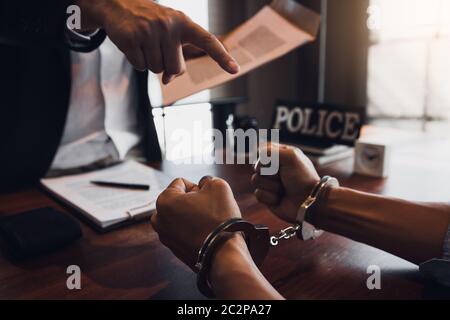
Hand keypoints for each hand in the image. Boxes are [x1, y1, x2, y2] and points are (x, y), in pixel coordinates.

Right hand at [76, 0, 238, 83]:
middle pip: (176, 68)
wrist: (118, 4)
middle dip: (166, 66)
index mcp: (184, 23)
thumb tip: (168, 80)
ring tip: (144, 44)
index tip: (236, 69)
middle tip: (157, 48)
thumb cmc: (151, 24)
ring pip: (157, 70)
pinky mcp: (131, 38)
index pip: (207, 41)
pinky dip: (137, 61)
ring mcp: (149, 31)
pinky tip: (133, 45)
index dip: (221, 57)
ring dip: (150, 63)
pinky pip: (140, 67)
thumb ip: (175, 57)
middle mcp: (169, 25)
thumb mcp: (169, 35)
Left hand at [151, 176, 243, 269]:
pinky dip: (193, 231)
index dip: (198, 188)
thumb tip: (203, 185)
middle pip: (178, 201)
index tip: (207, 199)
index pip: (181, 183)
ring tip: (207, 223)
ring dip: (192, 216)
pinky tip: (206, 234)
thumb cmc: (219, 218)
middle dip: (192, 202)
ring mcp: (165, 236)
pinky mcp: (174, 250)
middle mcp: (158, 219)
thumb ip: (207, 180)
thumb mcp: (218, 186)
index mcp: (164, 200)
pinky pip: (184, 232)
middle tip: (208, 210)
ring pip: (181, 217)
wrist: (224, 253)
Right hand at [252, 144, 319, 222]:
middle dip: (269, 173)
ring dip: (271, 186)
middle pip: (256, 166)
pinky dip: (270, 197)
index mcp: (282, 156)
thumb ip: (270, 150)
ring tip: (283, 189)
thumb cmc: (303, 178)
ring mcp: (270, 183)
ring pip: (255, 180)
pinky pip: (258, 194)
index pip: (263, 151)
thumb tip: (257, 156)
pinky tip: (280, 198)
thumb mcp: (290, 156)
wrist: (309, 202)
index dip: (266, 158)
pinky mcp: (267, 197)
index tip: (277, 163)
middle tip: (283, 177)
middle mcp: (275, 168)